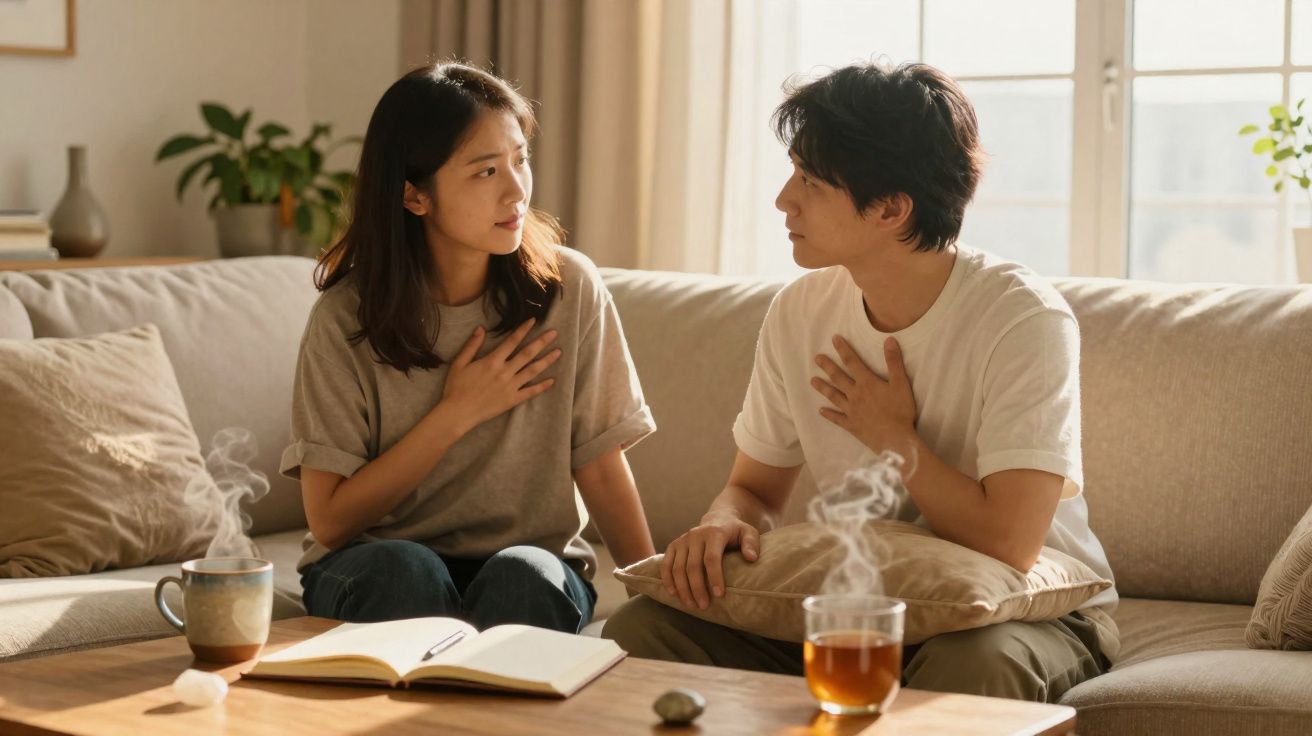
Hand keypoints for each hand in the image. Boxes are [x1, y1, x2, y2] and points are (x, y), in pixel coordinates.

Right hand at [440, 318, 560, 430]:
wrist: (458, 413)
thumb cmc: (456, 387)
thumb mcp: (459, 363)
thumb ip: (471, 345)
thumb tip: (481, 328)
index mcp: (492, 361)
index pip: (512, 341)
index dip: (523, 329)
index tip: (533, 320)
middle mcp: (504, 372)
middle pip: (527, 354)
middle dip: (542, 342)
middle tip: (554, 333)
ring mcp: (510, 387)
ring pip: (532, 371)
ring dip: (546, 361)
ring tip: (558, 352)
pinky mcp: (512, 400)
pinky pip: (530, 392)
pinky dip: (542, 386)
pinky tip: (552, 380)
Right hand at [659, 515, 759, 609]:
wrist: (717, 519)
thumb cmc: (735, 532)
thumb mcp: (748, 533)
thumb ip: (752, 543)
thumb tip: (751, 558)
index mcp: (714, 533)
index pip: (711, 558)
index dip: (714, 577)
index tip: (719, 595)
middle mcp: (695, 535)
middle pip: (692, 565)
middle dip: (697, 588)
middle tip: (704, 606)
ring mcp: (682, 540)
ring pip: (678, 567)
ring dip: (682, 588)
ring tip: (691, 605)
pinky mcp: (673, 546)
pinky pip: (666, 564)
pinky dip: (668, 580)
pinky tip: (673, 594)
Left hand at [811, 335, 916, 454]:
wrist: (895, 439)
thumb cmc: (900, 411)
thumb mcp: (901, 384)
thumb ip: (894, 362)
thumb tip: (889, 340)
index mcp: (866, 383)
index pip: (852, 362)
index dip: (843, 349)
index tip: (834, 339)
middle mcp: (855, 395)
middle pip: (838, 378)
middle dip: (827, 366)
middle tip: (816, 358)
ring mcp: (851, 411)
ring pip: (834, 396)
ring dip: (823, 388)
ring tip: (812, 381)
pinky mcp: (851, 425)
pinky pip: (837, 419)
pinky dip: (829, 414)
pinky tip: (821, 411)